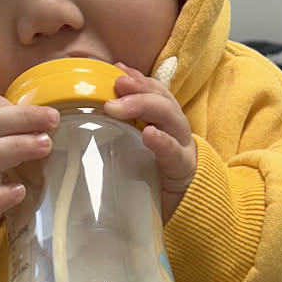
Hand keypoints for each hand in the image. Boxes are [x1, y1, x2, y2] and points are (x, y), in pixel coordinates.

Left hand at [106, 65, 197, 220]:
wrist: (188, 211)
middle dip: (138, 88)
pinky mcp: (183, 170)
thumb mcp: (137, 149)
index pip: (154, 91)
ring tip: (118, 107)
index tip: (116, 69)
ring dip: (144, 106)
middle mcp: (175, 129)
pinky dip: (162, 142)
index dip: (137, 77)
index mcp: (164, 121)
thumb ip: (123, 130)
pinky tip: (149, 134)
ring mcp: (182, 147)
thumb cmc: (155, 177)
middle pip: (162, 99)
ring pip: (170, 117)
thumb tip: (94, 108)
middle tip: (114, 85)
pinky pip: (174, 153)